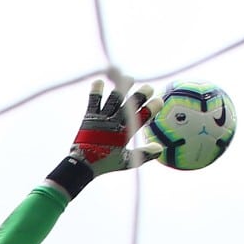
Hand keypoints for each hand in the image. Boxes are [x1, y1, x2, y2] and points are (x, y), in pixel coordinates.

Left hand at [47, 80, 160, 195]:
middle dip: (141, 95)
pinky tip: (100, 81)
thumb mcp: (127, 161)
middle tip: (149, 87)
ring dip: (123, 88)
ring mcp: (102, 118)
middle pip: (130, 105)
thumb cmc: (105, 163)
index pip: (142, 118)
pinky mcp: (90, 116)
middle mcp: (114, 123)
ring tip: (129, 79)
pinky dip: (97, 91)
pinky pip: (94, 101)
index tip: (159, 100)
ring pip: (114, 99)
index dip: (151, 108)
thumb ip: (144, 154)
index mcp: (124, 133)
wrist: (82, 164)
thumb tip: (160, 149)